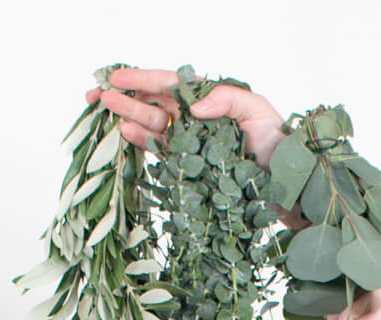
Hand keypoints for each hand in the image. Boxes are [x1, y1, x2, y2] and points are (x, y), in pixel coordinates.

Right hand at [83, 67, 287, 172]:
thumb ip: (227, 100)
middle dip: (124, 95)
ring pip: (151, 122)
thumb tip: (192, 107)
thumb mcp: (256, 110)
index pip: (168, 83)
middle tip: (96, 93)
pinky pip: (160, 149)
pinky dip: (141, 141)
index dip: (141, 78)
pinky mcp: (187, 166)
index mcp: (208, 98)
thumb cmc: (276, 142)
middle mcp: (194, 117)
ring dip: (127, 115)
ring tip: (104, 108)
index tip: (115, 76)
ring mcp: (188, 141)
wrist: (285, 183)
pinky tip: (124, 133)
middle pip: (153, 101)